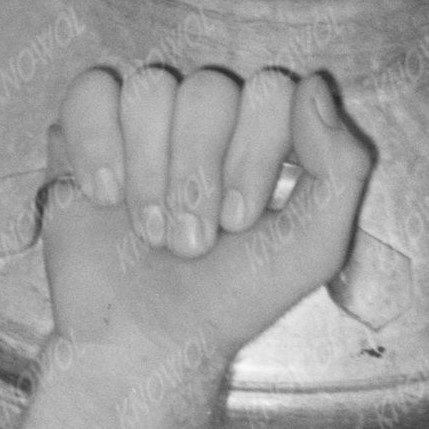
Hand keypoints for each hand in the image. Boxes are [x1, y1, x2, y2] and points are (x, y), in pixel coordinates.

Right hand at [36, 60, 373, 367]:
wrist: (147, 341)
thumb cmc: (231, 298)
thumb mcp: (314, 247)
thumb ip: (343, 167)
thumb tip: (314, 86)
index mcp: (265, 135)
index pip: (270, 91)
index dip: (253, 155)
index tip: (239, 224)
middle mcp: (208, 120)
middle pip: (208, 89)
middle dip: (198, 173)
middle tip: (192, 242)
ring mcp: (146, 123)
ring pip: (149, 88)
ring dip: (149, 172)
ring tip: (148, 233)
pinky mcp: (86, 135)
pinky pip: (91, 92)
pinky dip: (97, 143)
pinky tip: (105, 197)